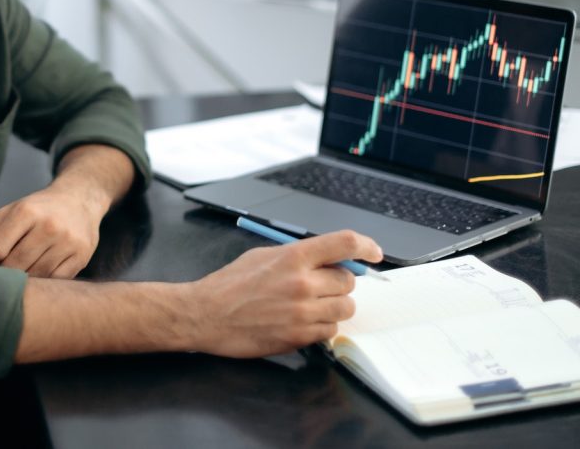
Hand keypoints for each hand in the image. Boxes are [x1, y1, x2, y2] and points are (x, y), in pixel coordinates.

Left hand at [0, 182, 107, 278]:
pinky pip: (55, 282)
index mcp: (26, 211)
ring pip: (35, 276)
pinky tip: (40, 276)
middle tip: (0, 277)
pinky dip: (44, 283)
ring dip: (24, 281)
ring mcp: (67, 242)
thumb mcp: (9, 214)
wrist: (80, 198)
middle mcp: (49, 226)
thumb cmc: (37, 209)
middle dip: (3, 275)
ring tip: (20, 275)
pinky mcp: (81, 256)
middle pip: (14, 266)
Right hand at [187, 229, 383, 356]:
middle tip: (322, 285)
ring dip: (333, 306)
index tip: (373, 252)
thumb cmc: (230, 284)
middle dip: (339, 283)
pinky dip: (322, 327)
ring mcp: (303, 313)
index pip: (344, 244)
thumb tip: (329, 259)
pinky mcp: (299, 336)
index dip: (366, 246)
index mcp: (294, 257)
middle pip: (349, 281)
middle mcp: (303, 283)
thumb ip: (298, 256)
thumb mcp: (263, 256)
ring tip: (311, 305)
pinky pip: (330, 331)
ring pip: (344, 308)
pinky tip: (302, 321)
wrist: (206, 314)